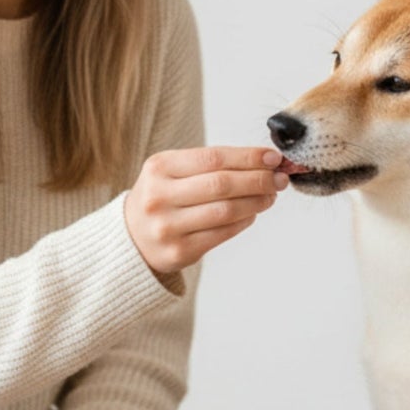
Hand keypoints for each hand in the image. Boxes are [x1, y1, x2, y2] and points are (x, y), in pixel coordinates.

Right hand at [124, 146, 289, 276]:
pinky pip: (222, 233)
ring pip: (225, 211)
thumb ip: (212, 164)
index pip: (213, 158)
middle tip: (279, 178)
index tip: (273, 157)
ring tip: (270, 195)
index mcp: (159, 168)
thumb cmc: (162, 196)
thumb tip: (264, 162)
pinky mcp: (179, 251)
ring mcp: (168, 226)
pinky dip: (244, 221)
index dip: (248, 157)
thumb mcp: (172, 171)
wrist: (131, 236)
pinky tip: (252, 213)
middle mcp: (159, 196)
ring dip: (256, 202)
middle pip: (221, 184)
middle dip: (258, 180)